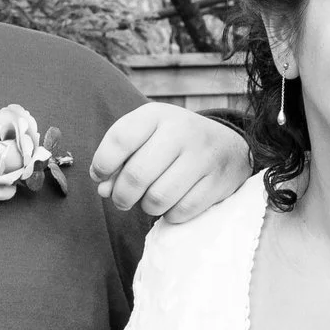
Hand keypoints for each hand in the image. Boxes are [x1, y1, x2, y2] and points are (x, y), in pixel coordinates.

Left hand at [91, 104, 247, 223]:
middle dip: (121, 196)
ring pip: (158, 198)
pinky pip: (181, 211)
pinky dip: (171, 214)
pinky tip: (173, 203)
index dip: (102, 165)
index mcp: (157, 115)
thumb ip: (119, 161)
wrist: (228, 146)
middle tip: (122, 200)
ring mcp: (203, 157)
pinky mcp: (218, 182)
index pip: (120, 140)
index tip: (100, 177)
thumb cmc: (173, 143)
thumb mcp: (146, 138)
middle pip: (137, 175)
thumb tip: (105, 190)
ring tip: (150, 200)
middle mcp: (182, 131)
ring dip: (147, 207)